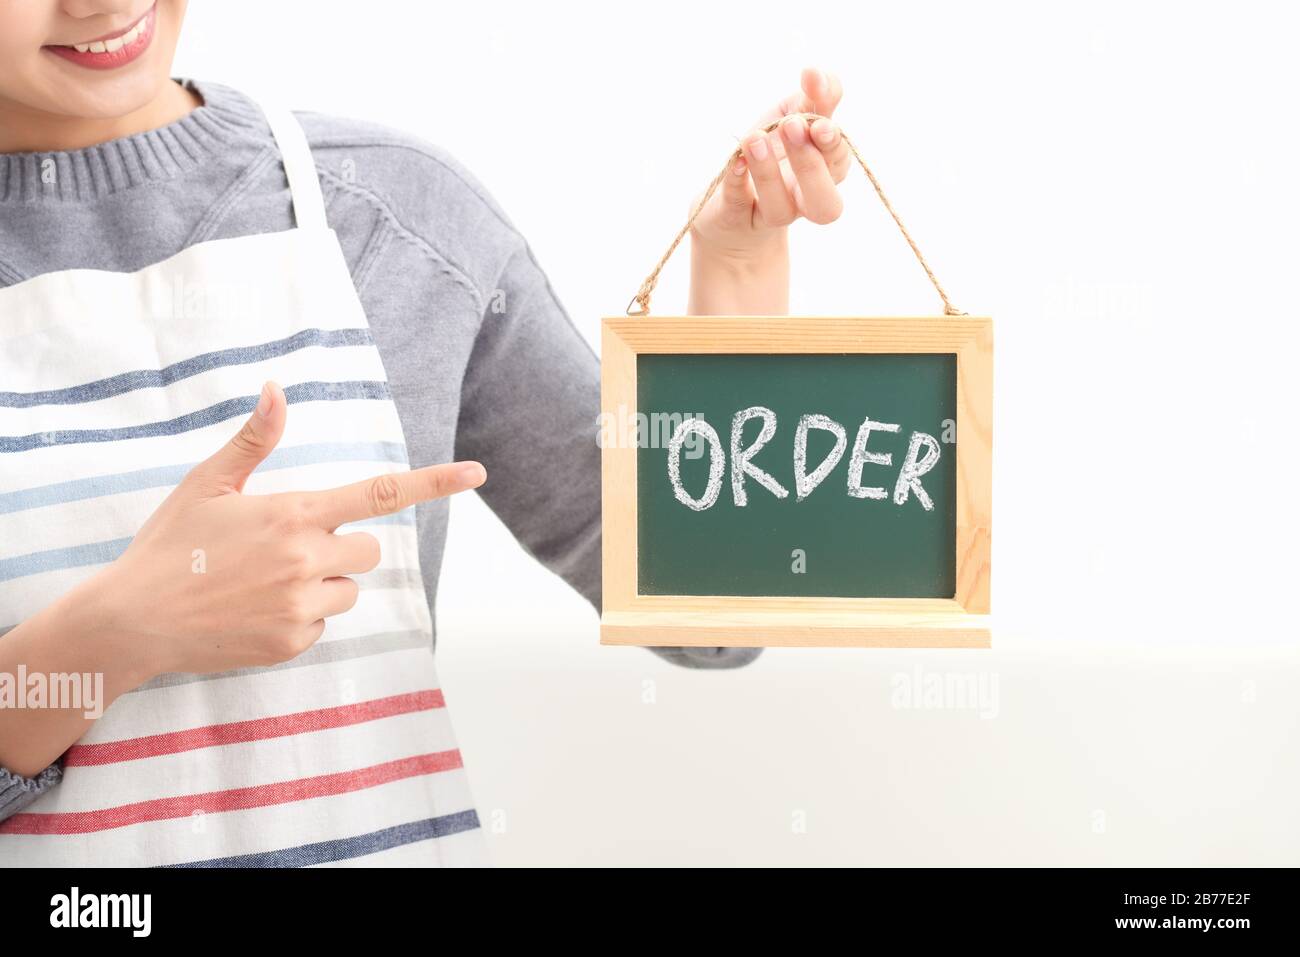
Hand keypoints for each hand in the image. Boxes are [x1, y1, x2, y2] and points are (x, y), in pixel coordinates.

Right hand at [94, 381, 485, 679]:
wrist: (131, 621)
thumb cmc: (168, 545)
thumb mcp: (206, 484)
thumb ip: (253, 441)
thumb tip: (277, 388)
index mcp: (293, 513)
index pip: (381, 494)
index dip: (435, 482)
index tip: (477, 473)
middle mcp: (305, 559)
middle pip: (368, 549)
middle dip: (341, 546)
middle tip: (288, 547)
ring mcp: (301, 605)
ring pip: (349, 589)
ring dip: (323, 583)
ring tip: (264, 581)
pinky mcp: (293, 642)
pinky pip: (323, 623)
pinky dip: (301, 616)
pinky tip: (255, 610)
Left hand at [693, 68, 849, 258]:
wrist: (730, 202)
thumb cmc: (772, 151)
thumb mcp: (794, 114)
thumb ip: (815, 95)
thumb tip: (815, 73)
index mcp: (826, 171)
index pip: (839, 162)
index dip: (832, 143)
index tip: (818, 122)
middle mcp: (803, 199)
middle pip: (823, 202)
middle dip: (810, 165)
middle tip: (790, 126)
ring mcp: (771, 213)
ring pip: (780, 209)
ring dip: (769, 173)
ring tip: (754, 139)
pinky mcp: (737, 218)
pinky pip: (738, 205)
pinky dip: (736, 182)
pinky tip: (735, 160)